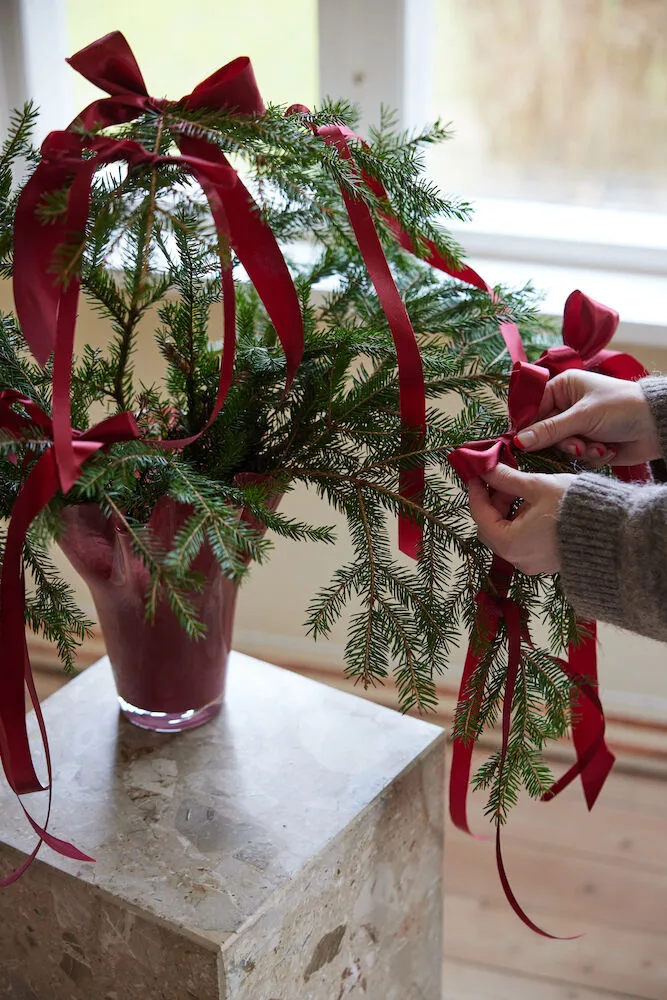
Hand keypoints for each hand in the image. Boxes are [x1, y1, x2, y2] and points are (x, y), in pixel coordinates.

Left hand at [467, 464, 574, 574]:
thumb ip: (507, 479)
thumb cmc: (574, 507)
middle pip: (490, 527)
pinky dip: (520, 521)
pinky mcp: (546, 561)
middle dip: (491, 501)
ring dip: (506, 510)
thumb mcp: (537, 487)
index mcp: (509, 543)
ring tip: (517, 487)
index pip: (480, 514)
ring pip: (506, 533)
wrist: (616, 532)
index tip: (477, 472)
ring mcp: (532, 563)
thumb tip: (486, 467)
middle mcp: (517, 559)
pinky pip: (523, 540)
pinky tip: (531, 503)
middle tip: (498, 477)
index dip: (476, 490)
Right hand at [514, 370, 659, 466]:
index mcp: (563, 387)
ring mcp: (578, 426)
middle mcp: (567, 406)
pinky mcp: (589, 444)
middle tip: (577, 445)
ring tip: (596, 447)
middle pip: (543, 431)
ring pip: (559, 447)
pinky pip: (576, 456)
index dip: (526, 424)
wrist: (658, 426)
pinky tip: (607, 449)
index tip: (521, 442)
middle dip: (561, 442)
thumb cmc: (622, 408)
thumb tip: (517, 441)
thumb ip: (548, 430)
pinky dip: (591, 456)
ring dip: (578, 450)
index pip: (532, 406)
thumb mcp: (582, 416)